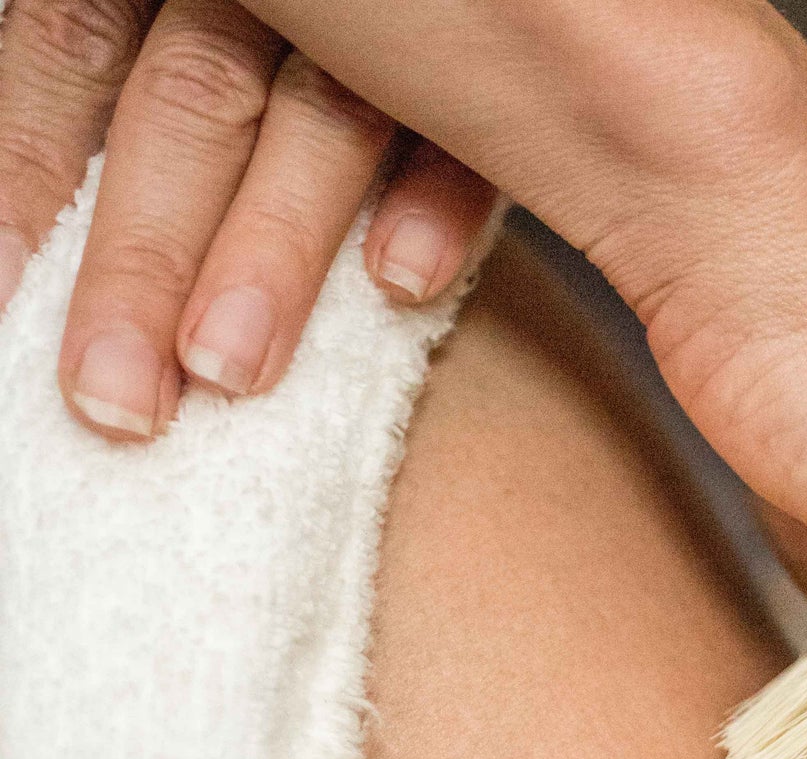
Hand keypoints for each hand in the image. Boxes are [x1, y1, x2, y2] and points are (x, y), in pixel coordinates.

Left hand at [0, 0, 495, 438]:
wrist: (465, 15)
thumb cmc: (289, 54)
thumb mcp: (187, 43)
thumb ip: (145, 116)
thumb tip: (42, 260)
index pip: (69, 51)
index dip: (30, 177)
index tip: (6, 302)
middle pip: (187, 105)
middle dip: (144, 261)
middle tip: (119, 399)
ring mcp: (383, 27)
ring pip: (318, 126)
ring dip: (272, 255)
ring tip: (230, 373)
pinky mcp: (486, 77)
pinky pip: (462, 142)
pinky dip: (432, 207)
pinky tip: (400, 283)